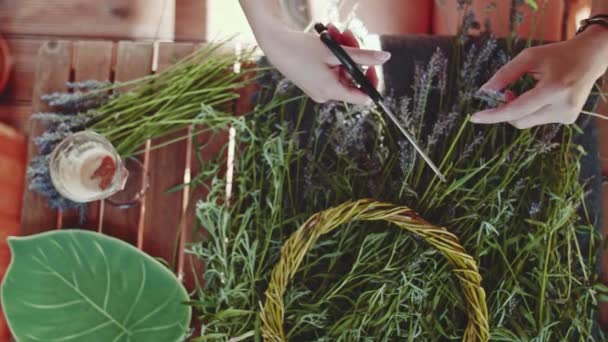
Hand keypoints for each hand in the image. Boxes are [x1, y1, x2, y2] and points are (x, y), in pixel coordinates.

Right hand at [256, 24, 389, 103]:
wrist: (274, 45)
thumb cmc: (301, 48)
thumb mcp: (335, 51)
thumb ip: (362, 56)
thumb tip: (385, 58)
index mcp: (331, 91)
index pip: (364, 97)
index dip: (372, 79)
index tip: (372, 62)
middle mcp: (326, 95)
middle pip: (353, 77)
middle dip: (354, 54)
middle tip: (348, 33)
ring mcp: (319, 90)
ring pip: (343, 70)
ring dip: (343, 50)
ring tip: (334, 30)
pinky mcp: (314, 83)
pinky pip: (332, 70)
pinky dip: (333, 55)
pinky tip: (327, 38)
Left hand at [471, 26, 607, 128]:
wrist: (591, 58)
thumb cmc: (557, 54)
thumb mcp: (529, 57)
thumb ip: (505, 74)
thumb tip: (484, 91)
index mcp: (554, 89)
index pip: (517, 109)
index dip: (494, 115)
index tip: (474, 118)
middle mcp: (562, 106)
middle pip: (519, 120)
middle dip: (505, 110)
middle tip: (506, 92)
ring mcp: (567, 115)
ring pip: (527, 122)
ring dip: (519, 110)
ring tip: (529, 90)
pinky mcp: (568, 119)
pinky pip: (538, 120)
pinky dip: (532, 110)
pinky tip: (544, 95)